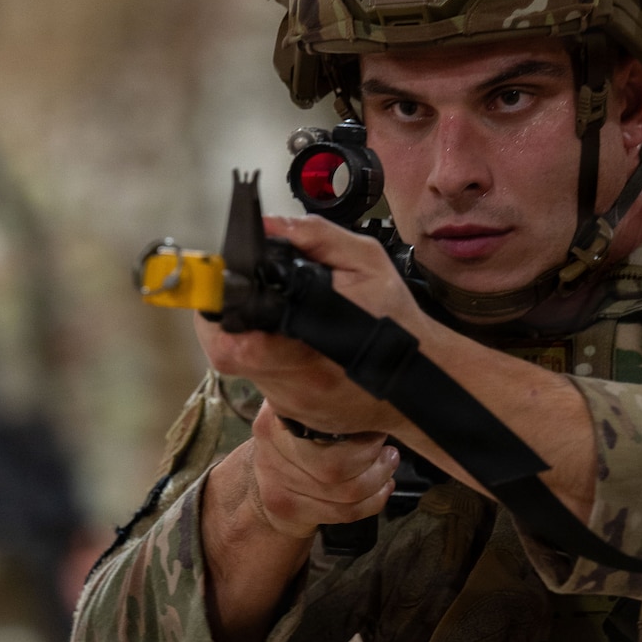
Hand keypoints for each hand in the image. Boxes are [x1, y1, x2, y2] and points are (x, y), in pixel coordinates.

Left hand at [196, 215, 425, 436]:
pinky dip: (273, 360)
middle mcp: (294, 386)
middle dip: (230, 324)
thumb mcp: (367, 263)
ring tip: (279, 321)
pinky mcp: (296, 416)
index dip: (217, 318)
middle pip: (230, 355)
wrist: (424, 379)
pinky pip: (268, 383)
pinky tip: (296, 345)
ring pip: (247, 369)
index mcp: (304, 353)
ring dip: (254, 341)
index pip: (232, 346)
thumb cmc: (395, 320)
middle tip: (244, 300)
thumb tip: (268, 225)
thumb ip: (316, 238)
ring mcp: (293, 406)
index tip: (222, 294)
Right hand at [243, 401, 397, 539]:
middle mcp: (270, 445)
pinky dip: (372, 501)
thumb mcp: (301, 413)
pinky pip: (342, 511)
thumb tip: (374, 399)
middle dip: (372, 457)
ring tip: (387, 466)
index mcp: (278, 412)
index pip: (320, 418)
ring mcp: (276, 481)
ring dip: (377, 479)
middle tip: (387, 450)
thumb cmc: (295, 444)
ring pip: (344, 490)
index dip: (357, 422)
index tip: (376, 420)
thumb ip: (328, 403)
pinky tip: (381, 489)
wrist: (258, 485)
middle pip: (335, 463)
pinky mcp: (288, 507)